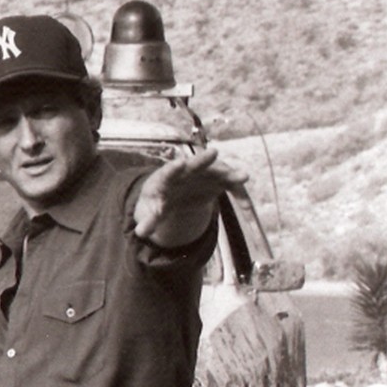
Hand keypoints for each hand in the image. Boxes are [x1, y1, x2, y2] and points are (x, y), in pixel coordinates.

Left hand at [133, 149, 247, 246]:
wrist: (179, 190)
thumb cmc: (163, 198)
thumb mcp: (154, 208)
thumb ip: (150, 220)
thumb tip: (139, 233)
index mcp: (167, 177)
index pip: (168, 171)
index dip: (173, 168)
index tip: (179, 164)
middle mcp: (188, 170)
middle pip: (194, 164)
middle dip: (203, 159)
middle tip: (213, 153)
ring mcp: (206, 173)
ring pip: (219, 171)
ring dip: (231, 174)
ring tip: (244, 177)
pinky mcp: (220, 181)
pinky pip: (232, 188)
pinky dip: (240, 197)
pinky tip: (247, 210)